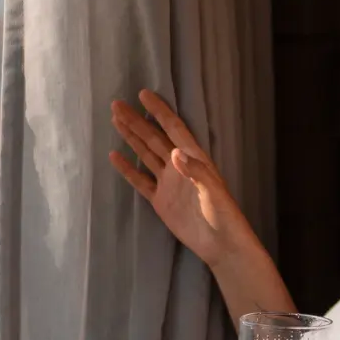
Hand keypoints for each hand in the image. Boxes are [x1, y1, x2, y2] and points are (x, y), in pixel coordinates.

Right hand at [109, 89, 252, 266]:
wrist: (221, 244)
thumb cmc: (224, 216)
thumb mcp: (214, 191)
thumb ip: (196, 171)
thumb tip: (176, 151)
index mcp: (195, 159)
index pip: (174, 129)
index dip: (160, 111)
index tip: (143, 94)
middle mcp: (180, 167)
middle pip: (154, 138)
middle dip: (137, 121)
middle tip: (116, 104)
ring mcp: (168, 183)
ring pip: (146, 154)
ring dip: (131, 137)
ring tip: (115, 120)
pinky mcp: (160, 201)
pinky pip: (141, 180)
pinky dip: (128, 168)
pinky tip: (114, 155)